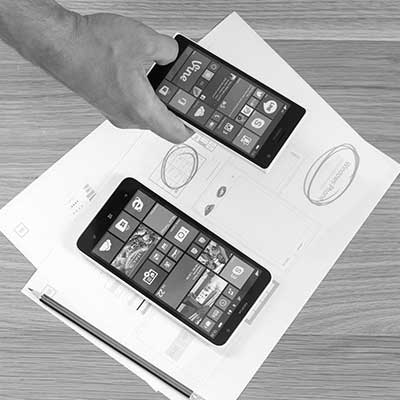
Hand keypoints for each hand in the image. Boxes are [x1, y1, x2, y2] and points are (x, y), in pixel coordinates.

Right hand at [64, 13, 191, 142]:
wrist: (59, 44)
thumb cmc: (92, 47)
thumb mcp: (144, 40)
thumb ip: (168, 51)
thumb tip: (173, 56)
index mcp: (142, 109)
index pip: (176, 133)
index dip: (192, 129)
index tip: (201, 125)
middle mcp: (128, 118)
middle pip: (163, 123)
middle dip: (176, 107)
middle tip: (186, 93)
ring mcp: (116, 114)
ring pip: (148, 114)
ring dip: (158, 100)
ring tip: (163, 79)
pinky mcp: (108, 106)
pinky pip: (134, 107)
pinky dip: (143, 97)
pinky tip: (142, 76)